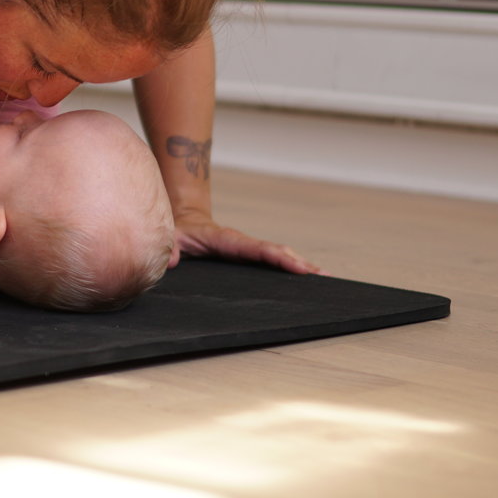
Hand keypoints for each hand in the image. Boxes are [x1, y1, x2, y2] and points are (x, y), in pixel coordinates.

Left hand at [172, 212, 323, 274]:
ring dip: (300, 265)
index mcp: (229, 241)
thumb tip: (173, 261)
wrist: (183, 219)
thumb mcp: (173, 237)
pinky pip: (271, 259)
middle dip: (299, 263)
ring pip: (278, 255)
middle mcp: (243, 244)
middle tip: (324, 277)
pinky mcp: (247, 254)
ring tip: (324, 278)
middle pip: (276, 252)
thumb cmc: (179, 231)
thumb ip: (173, 249)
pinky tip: (304, 277)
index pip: (258, 249)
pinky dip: (289, 266)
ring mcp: (247, 249)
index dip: (279, 258)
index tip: (300, 267)